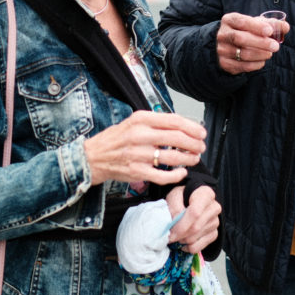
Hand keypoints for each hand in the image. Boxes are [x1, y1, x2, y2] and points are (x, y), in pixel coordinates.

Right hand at [83, 111, 205, 185]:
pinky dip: (176, 175)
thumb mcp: (134, 122)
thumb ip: (156, 122)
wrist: (93, 157)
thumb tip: (182, 126)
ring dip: (188, 159)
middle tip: (201, 147)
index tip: (201, 133)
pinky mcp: (137, 172)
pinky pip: (163, 175)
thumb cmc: (116, 139)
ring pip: (173, 157)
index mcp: (141, 119)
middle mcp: (140, 135)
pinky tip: (181, 172)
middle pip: (177, 138)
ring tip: (194, 158)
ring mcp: (138, 154)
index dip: (192, 127)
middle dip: (194, 143)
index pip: (174, 121)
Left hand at [165, 185, 220, 254]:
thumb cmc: (183, 197)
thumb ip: (174, 206)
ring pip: (196, 238)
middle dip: (180, 235)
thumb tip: (175, 221)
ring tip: (176, 235)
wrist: (192, 200)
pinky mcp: (214, 233)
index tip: (171, 232)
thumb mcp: (175, 195)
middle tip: (169, 236)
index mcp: (206, 194)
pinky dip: (188, 247)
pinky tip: (183, 241)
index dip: (182, 225)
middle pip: (196, 227)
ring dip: (182, 240)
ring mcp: (215, 222)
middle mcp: (214, 208)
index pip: (195, 213)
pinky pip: (200, 246)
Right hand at [216, 12, 285, 73]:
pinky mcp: (225, 63)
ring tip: (270, 54)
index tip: (269, 31)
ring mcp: (222, 49)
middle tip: (275, 46)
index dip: (256, 26)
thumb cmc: (245, 31)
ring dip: (260, 55)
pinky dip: (255, 64)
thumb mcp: (255, 24)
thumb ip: (271, 24)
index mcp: (229, 20)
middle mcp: (223, 34)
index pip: (241, 21)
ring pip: (242, 54)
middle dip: (260, 43)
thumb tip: (285, 27)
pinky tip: (262, 61)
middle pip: (240, 38)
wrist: (227, 45)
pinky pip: (242, 66)